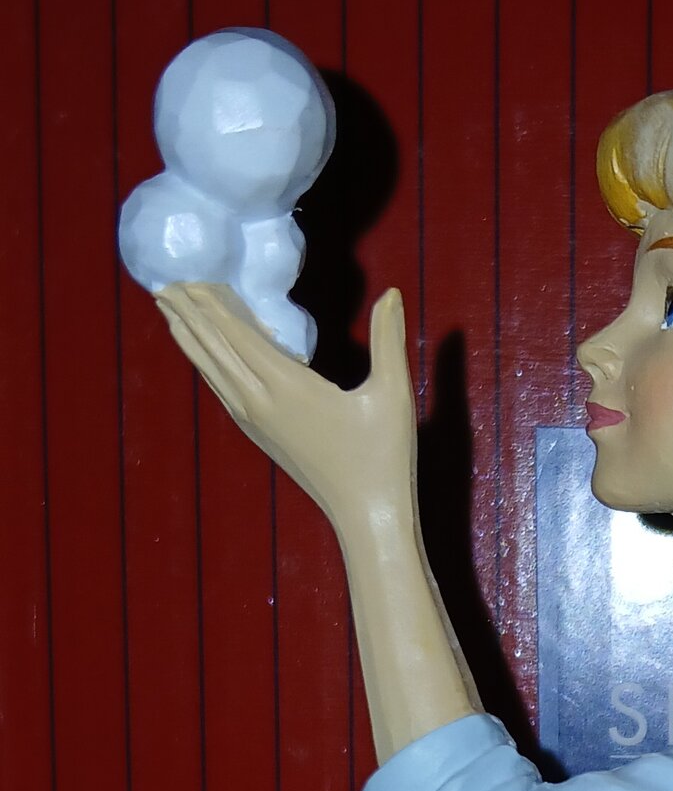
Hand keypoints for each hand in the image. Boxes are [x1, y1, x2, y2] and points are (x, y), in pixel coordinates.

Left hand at [157, 281, 416, 532]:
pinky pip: (222, 390)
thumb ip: (388, 339)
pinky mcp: (259, 434)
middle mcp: (260, 403)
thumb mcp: (393, 393)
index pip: (238, 334)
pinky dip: (206, 364)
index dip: (210, 303)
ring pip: (212, 370)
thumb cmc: (384, 455)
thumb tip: (393, 292)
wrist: (366, 515)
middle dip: (188, 314)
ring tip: (168, 310)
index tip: (185, 276)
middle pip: (214, 349)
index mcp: (287, 387)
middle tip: (161, 282)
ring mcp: (255, 421)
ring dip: (190, 337)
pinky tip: (201, 355)